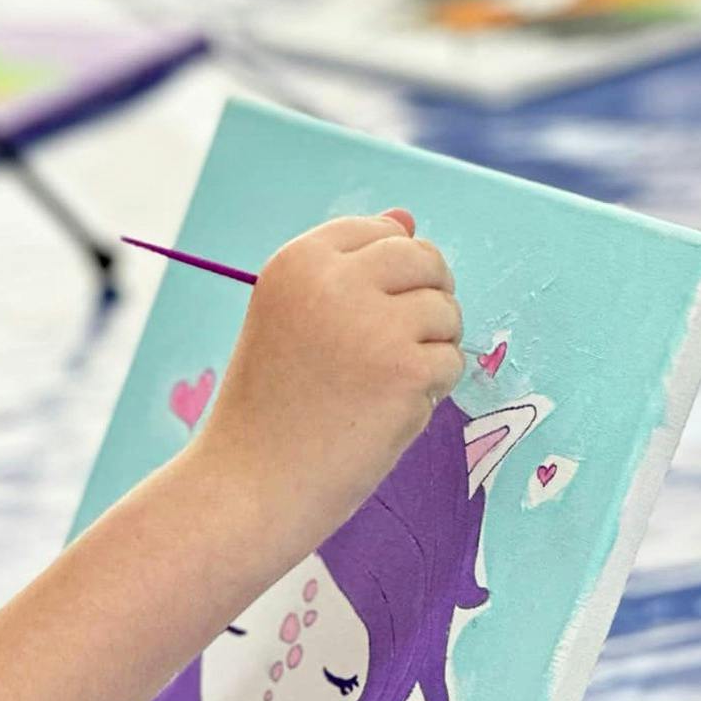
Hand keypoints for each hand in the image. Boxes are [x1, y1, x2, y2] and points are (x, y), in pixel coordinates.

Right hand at [193, 210, 463, 556]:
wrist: (250, 483)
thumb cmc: (272, 403)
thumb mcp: (295, 317)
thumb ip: (350, 268)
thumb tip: (407, 217)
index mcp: (298, 260)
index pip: (379, 231)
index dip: (386, 275)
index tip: (362, 316)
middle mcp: (333, 280)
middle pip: (423, 259)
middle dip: (424, 300)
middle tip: (387, 350)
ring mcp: (372, 324)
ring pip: (445, 311)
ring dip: (428, 349)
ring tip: (378, 385)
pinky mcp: (406, 371)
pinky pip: (451, 362)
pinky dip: (430, 391)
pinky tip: (384, 412)